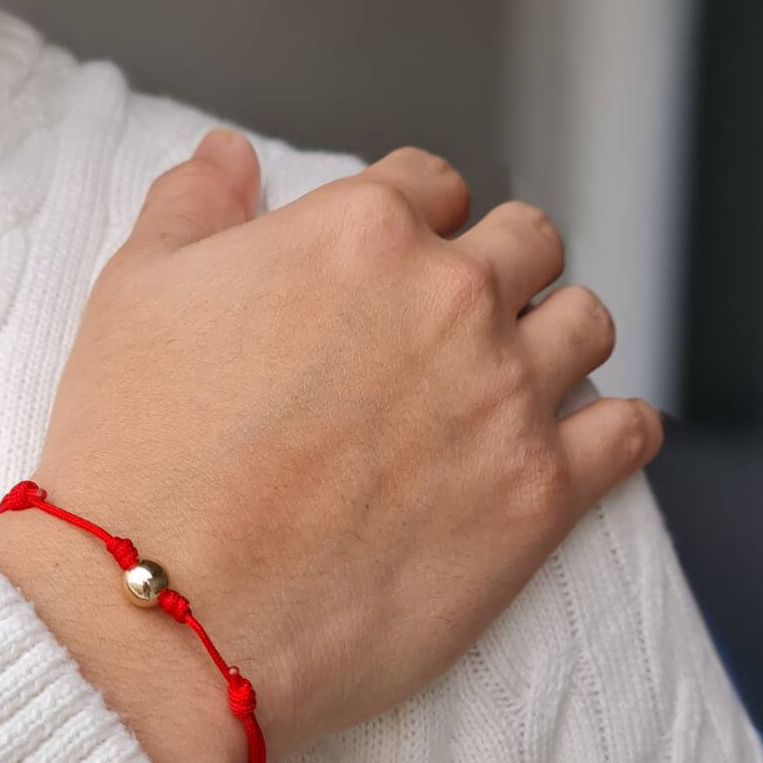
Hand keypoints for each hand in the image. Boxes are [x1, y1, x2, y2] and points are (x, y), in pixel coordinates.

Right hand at [0, 130, 661, 762]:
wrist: (163, 609)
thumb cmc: (138, 450)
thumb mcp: (134, 293)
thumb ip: (194, 203)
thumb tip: (227, 152)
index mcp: (359, 234)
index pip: (429, 182)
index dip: (415, 213)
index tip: (400, 255)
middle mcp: (449, 299)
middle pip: (525, 242)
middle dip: (493, 264)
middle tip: (450, 319)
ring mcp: (504, 397)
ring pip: (585, 324)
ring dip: (553, 335)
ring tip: (508, 376)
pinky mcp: (538, 499)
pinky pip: (628, 433)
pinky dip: (609, 428)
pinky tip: (568, 441)